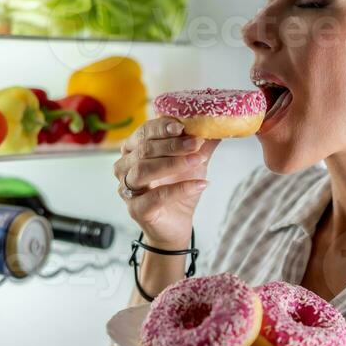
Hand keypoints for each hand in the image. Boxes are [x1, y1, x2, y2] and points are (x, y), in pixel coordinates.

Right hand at [113, 115, 220, 246]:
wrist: (176, 223)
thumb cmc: (178, 188)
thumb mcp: (193, 161)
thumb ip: (202, 143)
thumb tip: (219, 123)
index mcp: (133, 149)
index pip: (144, 132)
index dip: (162, 127)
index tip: (182, 127)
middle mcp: (125, 166)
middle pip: (144, 149)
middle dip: (172, 145)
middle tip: (197, 143)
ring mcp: (127, 189)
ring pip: (144, 169)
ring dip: (173, 163)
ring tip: (198, 160)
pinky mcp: (136, 209)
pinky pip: (156, 196)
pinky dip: (180, 189)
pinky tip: (200, 184)